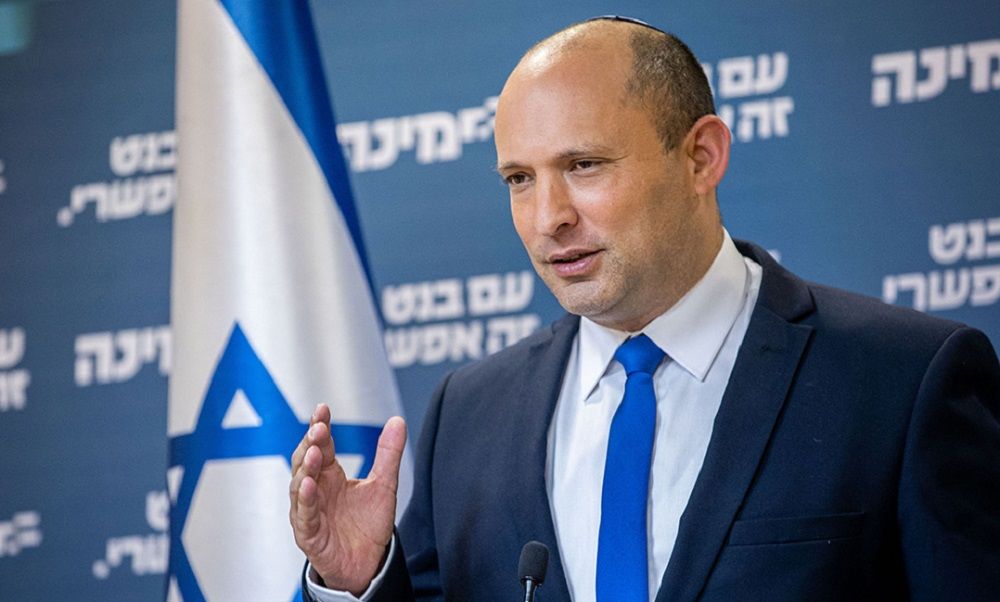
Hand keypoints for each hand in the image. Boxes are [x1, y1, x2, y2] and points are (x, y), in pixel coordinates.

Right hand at [289, 404, 406, 594]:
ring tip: (314, 452)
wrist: (369, 563)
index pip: (320, 445)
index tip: (322, 408)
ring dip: (306, 468)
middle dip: (310, 443)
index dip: (319, 426)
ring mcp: (309, 511)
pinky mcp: (309, 534)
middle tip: (318, 427)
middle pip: (305, 461)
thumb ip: (388, 454)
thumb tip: (398, 420)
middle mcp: (316, 490)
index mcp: (330, 475)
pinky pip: (304, 515)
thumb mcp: (384, 484)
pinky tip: (310, 486)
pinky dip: (306, 500)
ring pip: (300, 486)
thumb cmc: (368, 524)